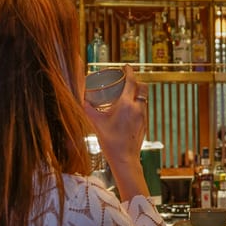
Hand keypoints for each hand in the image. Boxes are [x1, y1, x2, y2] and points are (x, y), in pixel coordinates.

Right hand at [84, 66, 148, 199]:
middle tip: (127, 79)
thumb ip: (88, 109)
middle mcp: (138, 108)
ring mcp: (143, 116)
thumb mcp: (96, 123)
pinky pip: (143, 108)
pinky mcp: (145, 123)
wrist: (125, 159)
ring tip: (127, 93)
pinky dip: (137, 103)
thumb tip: (81, 99)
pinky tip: (129, 108)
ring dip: (137, 92)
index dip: (129, 71)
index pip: (132, 82)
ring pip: (144, 98)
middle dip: (136, 80)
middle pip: (142, 87)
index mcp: (126, 105)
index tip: (126, 66)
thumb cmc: (110, 142)